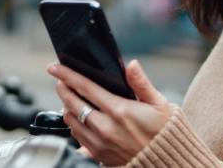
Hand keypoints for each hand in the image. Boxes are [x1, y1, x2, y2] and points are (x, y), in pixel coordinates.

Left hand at [48, 60, 173, 165]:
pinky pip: (77, 136)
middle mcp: (106, 127)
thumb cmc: (165, 132)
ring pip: (71, 121)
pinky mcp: (98, 154)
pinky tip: (80, 117)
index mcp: (120, 110)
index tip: (55, 67)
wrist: (167, 162)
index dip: (67, 75)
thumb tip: (132, 65)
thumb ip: (141, 83)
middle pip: (72, 103)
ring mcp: (100, 142)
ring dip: (67, 107)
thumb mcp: (160, 104)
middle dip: (62, 88)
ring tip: (70, 98)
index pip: (85, 87)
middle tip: (60, 80)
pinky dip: (74, 124)